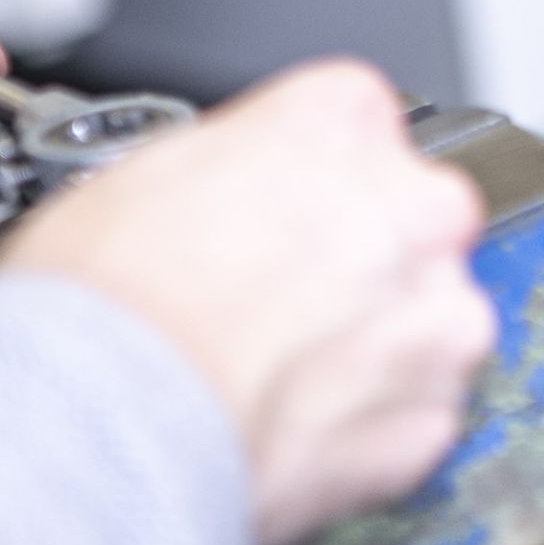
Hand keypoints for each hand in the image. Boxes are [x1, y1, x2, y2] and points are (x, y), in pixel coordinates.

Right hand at [0, 58, 494, 544]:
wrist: (104, 423)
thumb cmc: (106, 301)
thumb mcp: (151, 168)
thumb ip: (245, 159)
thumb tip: (245, 184)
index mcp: (344, 119)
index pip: (361, 123)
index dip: (316, 179)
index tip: (288, 214)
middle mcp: (415, 204)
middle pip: (415, 217)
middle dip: (367, 259)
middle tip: (284, 301)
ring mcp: (438, 313)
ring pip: (431, 317)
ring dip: (379, 345)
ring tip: (284, 375)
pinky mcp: (434, 411)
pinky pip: (418, 408)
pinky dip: (373, 425)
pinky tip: (298, 425)